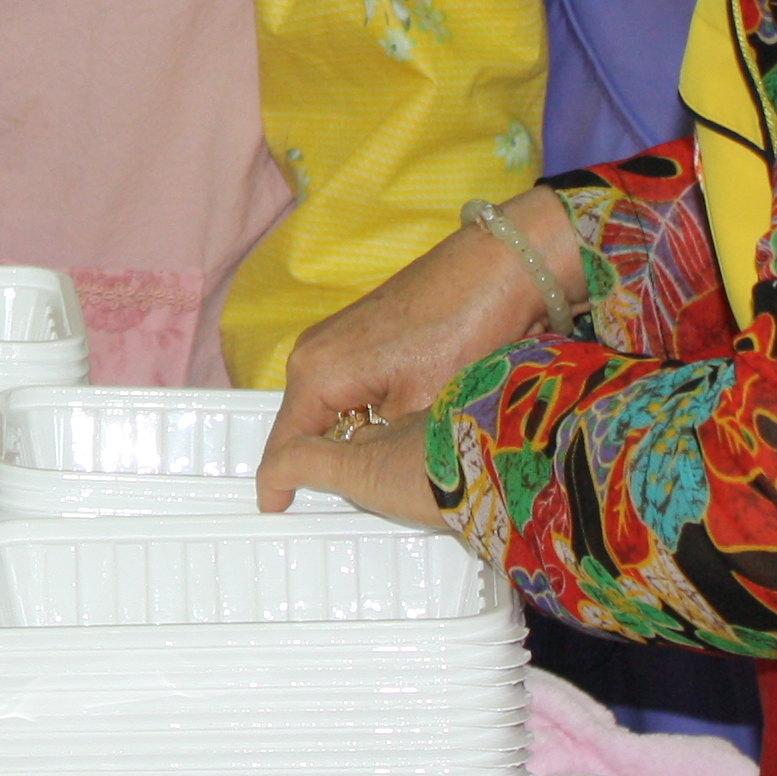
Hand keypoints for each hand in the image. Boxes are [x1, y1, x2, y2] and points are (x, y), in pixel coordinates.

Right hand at [255, 191, 561, 510]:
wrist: (502, 264)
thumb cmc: (464, 328)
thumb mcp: (422, 407)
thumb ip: (381, 443)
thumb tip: (369, 464)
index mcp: (317, 371)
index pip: (286, 442)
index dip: (279, 480)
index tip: (274, 511)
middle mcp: (316, 351)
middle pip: (306, 424)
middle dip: (319, 462)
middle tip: (335, 508)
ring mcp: (340, 338)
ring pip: (332, 407)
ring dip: (348, 438)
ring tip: (370, 479)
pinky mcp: (368, 333)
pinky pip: (351, 388)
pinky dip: (365, 416)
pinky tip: (393, 437)